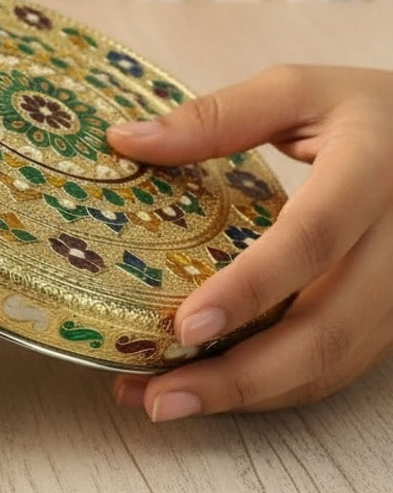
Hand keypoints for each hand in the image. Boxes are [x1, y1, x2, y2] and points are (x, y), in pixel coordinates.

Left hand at [106, 65, 392, 418]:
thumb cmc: (368, 113)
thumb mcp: (299, 91)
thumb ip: (217, 117)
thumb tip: (125, 139)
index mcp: (371, 175)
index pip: (312, 240)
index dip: (250, 289)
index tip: (185, 326)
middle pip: (325, 332)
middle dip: (237, 378)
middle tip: (156, 398)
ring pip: (329, 365)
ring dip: (243, 395)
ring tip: (159, 401)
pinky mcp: (389, 320)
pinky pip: (332, 367)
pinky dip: (268, 390)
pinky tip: (206, 388)